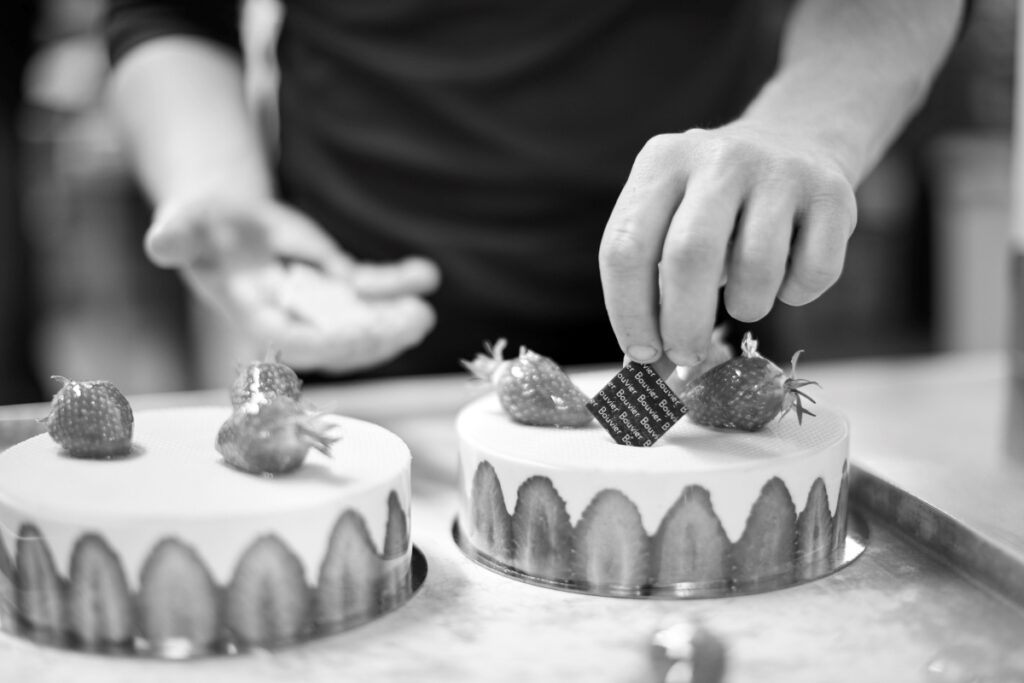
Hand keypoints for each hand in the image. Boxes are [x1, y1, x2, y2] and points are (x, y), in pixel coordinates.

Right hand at [145, 195, 440, 372]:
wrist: (221, 218)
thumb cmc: (198, 223)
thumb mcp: (184, 223)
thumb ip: (176, 236)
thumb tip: (159, 244)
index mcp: (254, 314)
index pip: (295, 341)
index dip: (330, 342)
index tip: (366, 333)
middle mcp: (291, 319)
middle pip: (340, 340)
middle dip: (377, 336)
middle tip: (415, 322)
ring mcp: (317, 306)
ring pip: (362, 322)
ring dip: (395, 319)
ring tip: (424, 310)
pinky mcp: (335, 285)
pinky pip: (371, 290)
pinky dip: (398, 284)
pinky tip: (425, 275)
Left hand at [599, 121, 856, 366]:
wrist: (796, 142)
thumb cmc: (717, 207)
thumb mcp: (671, 220)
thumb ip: (651, 286)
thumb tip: (649, 375)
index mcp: (662, 163)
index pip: (626, 247)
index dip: (628, 312)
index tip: (641, 353)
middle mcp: (718, 159)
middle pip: (689, 257)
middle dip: (683, 324)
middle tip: (686, 355)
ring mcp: (779, 171)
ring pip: (757, 268)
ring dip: (746, 307)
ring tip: (744, 298)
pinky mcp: (833, 193)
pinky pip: (813, 273)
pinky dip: (797, 294)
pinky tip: (788, 275)